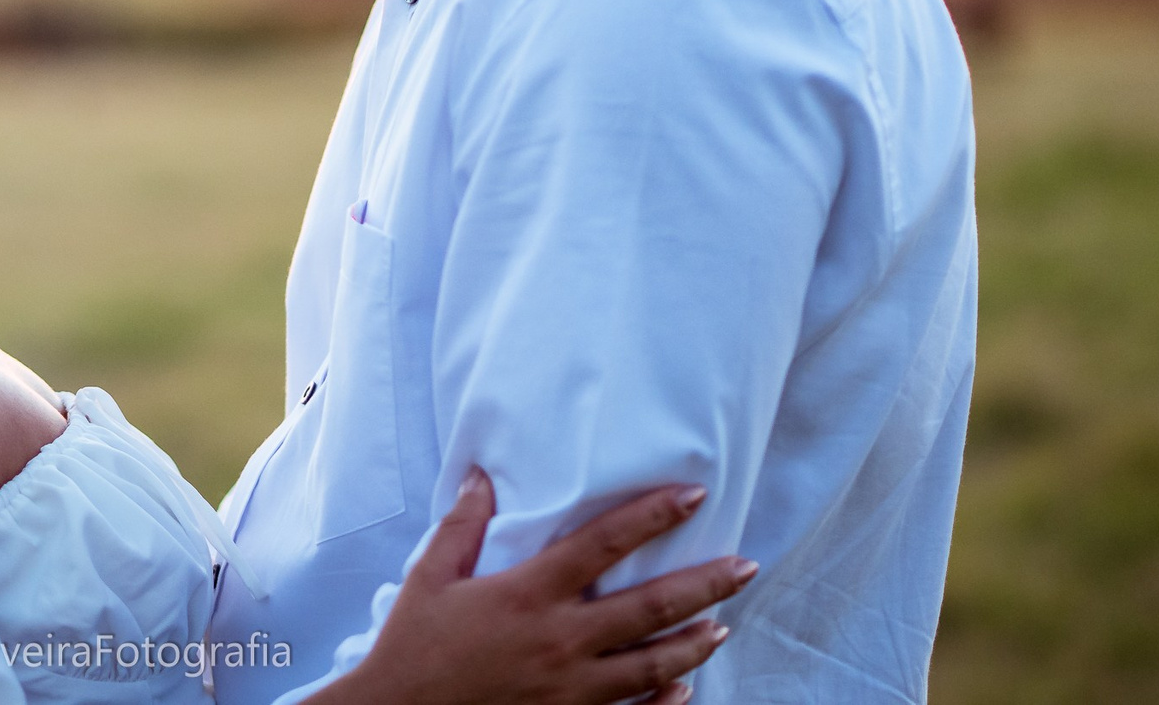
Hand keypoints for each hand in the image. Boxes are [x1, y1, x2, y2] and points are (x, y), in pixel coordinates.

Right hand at [312, 470, 754, 704]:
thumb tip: (482, 476)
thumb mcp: (430, 578)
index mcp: (529, 593)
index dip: (652, 516)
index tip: (693, 495)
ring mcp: (572, 688)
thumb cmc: (413, 648)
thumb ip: (462, 526)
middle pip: (649, 606)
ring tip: (722, 626)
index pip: (604, 543)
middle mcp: (561, 639)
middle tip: (745, 567)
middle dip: (704, 585)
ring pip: (652, 663)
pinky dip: (664, 702)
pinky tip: (683, 689)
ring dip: (694, 643)